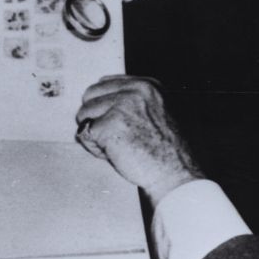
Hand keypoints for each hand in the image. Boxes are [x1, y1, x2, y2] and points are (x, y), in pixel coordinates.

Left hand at [75, 75, 202, 205]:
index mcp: (147, 85)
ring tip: (117, 146)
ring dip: (94, 133)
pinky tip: (114, 154)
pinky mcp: (109, 125)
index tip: (116, 122)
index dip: (104, 106)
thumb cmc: (166, 152)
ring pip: (83, 113)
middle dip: (95, 116)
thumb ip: (132, 102)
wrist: (175, 175)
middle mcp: (135, 90)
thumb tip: (99, 101)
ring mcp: (121, 106)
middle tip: (114, 137)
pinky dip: (94, 148)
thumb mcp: (156, 113)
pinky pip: (83, 133)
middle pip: (90, 95)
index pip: (105, 83)